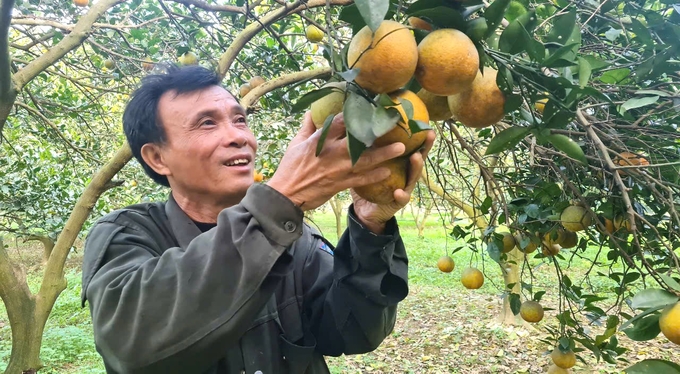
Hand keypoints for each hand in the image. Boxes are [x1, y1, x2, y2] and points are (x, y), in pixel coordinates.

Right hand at [267, 111, 405, 210]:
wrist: (286, 194)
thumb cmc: (290, 167)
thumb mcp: (296, 143)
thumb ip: (307, 127)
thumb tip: (311, 112)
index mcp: (320, 140)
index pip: (340, 121)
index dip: (357, 113)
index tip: (371, 107)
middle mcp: (332, 152)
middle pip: (359, 140)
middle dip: (377, 134)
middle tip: (395, 126)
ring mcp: (338, 169)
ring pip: (365, 160)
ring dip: (383, 155)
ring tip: (399, 148)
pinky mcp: (340, 184)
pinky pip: (361, 179)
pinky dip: (374, 176)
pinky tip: (387, 171)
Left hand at [351, 130, 435, 233]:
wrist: (365, 210)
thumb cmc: (367, 183)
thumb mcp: (367, 164)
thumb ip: (368, 150)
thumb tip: (358, 127)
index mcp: (399, 163)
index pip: (411, 147)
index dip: (418, 135)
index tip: (424, 122)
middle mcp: (405, 174)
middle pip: (419, 158)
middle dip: (425, 147)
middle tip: (428, 135)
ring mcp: (405, 188)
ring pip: (414, 176)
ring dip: (416, 167)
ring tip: (416, 158)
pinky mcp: (399, 202)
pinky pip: (402, 198)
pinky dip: (401, 194)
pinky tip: (399, 192)